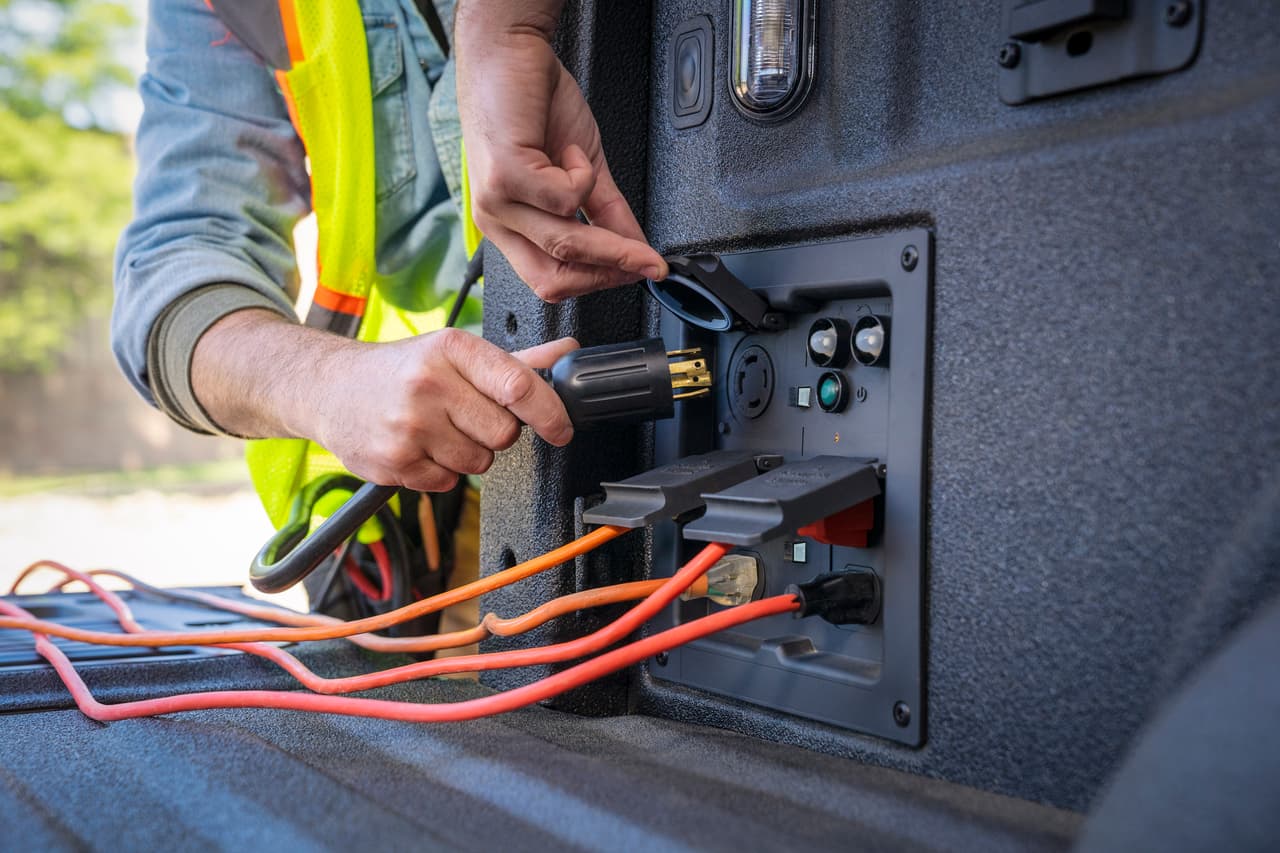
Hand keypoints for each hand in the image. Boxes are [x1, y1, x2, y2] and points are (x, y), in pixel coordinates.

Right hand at [315, 329, 579, 491]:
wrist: (329, 388)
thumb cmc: (401, 369)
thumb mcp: (455, 352)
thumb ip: (517, 360)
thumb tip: (568, 354)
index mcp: (451, 349)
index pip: (518, 385)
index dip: (549, 412)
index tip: (562, 429)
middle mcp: (428, 384)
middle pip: (504, 433)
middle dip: (495, 432)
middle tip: (467, 417)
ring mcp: (409, 426)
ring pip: (479, 462)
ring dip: (468, 453)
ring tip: (438, 430)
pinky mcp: (394, 462)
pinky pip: (448, 483)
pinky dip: (441, 471)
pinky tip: (419, 447)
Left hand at [455, 2, 667, 301]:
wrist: (508, 49)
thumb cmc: (531, 99)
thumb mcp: (580, 166)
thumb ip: (607, 212)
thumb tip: (637, 249)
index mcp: (510, 224)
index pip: (553, 280)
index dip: (600, 282)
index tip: (641, 270)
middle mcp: (497, 220)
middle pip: (554, 278)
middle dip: (608, 269)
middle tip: (644, 259)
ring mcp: (496, 201)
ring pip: (563, 243)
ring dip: (604, 229)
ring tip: (602, 184)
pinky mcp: (504, 175)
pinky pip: (563, 199)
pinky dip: (583, 175)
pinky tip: (573, 152)